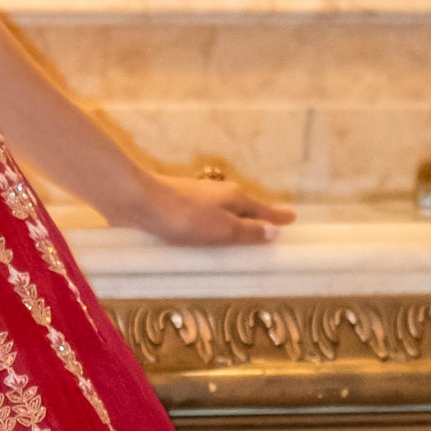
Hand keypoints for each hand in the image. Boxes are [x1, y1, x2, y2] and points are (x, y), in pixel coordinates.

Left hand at [126, 161, 294, 248]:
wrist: (137, 201)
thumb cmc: (183, 217)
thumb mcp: (221, 229)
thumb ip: (247, 232)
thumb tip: (275, 232)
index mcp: (234, 198)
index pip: (263, 210)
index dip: (277, 217)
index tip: (293, 218)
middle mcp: (218, 194)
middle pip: (245, 208)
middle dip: (258, 218)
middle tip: (272, 228)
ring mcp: (197, 198)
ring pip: (224, 212)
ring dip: (235, 221)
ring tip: (243, 235)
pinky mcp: (177, 207)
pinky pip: (205, 218)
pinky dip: (214, 226)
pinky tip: (207, 236)